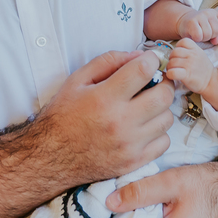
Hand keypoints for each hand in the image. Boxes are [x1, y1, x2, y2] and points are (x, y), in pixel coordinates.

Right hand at [36, 50, 174, 182]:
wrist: (50, 157)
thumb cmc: (63, 116)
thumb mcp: (77, 80)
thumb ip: (108, 61)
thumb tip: (138, 55)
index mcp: (104, 98)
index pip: (143, 70)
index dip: (151, 60)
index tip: (150, 61)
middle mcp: (120, 122)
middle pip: (164, 95)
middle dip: (163, 84)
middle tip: (154, 83)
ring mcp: (129, 145)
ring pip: (167, 119)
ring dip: (160, 109)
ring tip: (146, 107)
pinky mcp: (134, 162)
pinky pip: (164, 142)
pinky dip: (158, 133)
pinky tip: (144, 128)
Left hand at [165, 38, 214, 92]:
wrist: (210, 81)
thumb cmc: (203, 68)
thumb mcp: (199, 54)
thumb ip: (189, 50)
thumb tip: (175, 50)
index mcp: (196, 49)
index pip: (182, 42)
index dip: (178, 47)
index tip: (180, 55)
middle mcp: (192, 55)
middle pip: (174, 52)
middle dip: (172, 58)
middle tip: (174, 64)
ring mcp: (189, 65)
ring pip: (171, 62)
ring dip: (169, 67)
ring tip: (173, 70)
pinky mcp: (186, 75)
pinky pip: (172, 72)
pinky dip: (170, 74)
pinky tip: (172, 75)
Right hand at [175, 7, 217, 43]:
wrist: (183, 22)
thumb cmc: (199, 28)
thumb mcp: (210, 30)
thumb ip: (217, 36)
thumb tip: (216, 41)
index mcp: (215, 13)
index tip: (211, 32)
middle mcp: (208, 13)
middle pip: (217, 30)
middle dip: (211, 36)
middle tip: (204, 34)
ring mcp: (200, 16)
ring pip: (208, 34)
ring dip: (203, 38)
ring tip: (199, 35)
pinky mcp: (192, 22)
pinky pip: (199, 35)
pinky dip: (197, 39)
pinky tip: (194, 36)